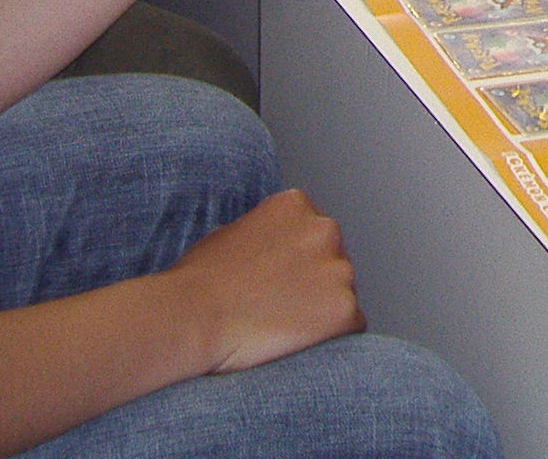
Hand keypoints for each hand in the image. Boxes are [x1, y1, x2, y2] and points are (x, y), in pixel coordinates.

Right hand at [169, 190, 364, 373]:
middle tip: (279, 307)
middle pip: (333, 262)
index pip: (313, 235)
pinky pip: (352, 325)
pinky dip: (332, 337)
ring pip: (343, 294)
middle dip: (314, 284)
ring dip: (322, 310)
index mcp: (296, 205)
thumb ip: (264, 233)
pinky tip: (299, 341)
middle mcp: (324, 229)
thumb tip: (274, 247)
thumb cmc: (200, 281)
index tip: (277, 281)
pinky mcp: (344, 307)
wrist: (195, 315)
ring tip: (282, 326)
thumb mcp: (230, 233)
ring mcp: (338, 268)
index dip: (295, 264)